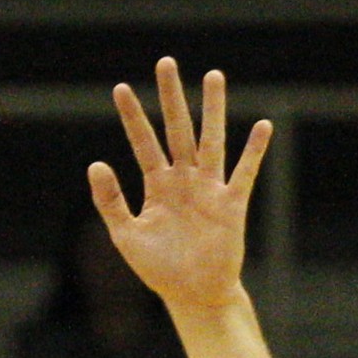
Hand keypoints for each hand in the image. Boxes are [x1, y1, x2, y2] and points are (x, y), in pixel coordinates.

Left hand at [92, 57, 269, 312]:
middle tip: (166, 63)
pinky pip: (245, 172)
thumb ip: (110, 200)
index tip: (120, 88)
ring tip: (213, 76)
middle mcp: (183, 179)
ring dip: (212, 109)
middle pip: (177, 129)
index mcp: (156, 185)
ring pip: (211, 140)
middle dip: (171, 97)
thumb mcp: (125, 234)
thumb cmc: (158, 267)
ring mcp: (209, 188)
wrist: (192, 294)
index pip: (142, 142)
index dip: (132, 116)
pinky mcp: (232, 203)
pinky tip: (262, 125)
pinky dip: (254, 150)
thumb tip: (95, 163)